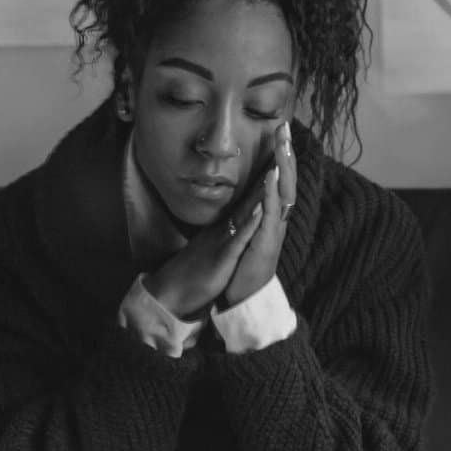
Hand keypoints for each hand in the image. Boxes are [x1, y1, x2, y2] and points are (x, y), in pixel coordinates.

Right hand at [143, 177, 267, 319]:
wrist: (171, 291)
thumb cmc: (189, 273)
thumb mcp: (206, 247)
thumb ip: (215, 235)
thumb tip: (225, 227)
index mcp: (222, 230)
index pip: (244, 205)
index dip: (260, 188)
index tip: (273, 168)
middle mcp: (223, 230)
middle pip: (247, 203)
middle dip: (264, 183)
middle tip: (278, 158)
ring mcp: (222, 241)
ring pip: (244, 215)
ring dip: (260, 196)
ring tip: (275, 173)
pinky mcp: (222, 257)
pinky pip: (238, 239)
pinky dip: (249, 225)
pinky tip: (260, 211)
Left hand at [221, 120, 296, 307]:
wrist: (245, 297)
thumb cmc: (245, 265)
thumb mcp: (250, 233)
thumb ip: (253, 212)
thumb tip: (252, 192)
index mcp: (274, 216)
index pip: (281, 179)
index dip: (282, 155)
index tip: (281, 130)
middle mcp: (279, 220)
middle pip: (288, 180)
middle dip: (286, 153)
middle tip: (285, 127)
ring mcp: (275, 230)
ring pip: (284, 193)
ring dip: (283, 167)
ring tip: (282, 144)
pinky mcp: (266, 241)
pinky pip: (271, 213)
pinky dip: (272, 193)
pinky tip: (271, 176)